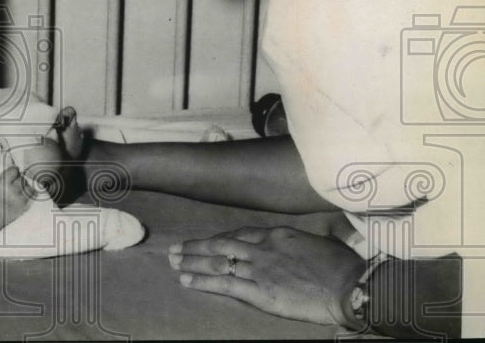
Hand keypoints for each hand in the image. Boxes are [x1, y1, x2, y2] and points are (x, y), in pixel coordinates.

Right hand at [0, 165, 36, 225]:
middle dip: (19, 180)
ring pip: (29, 186)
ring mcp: (19, 199)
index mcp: (3, 182)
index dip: (14, 171)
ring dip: (25, 186)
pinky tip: (24, 194)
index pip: (15, 170)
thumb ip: (5, 174)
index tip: (13, 174)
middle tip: (15, 184)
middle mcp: (12, 190)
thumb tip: (14, 164)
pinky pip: (32, 195)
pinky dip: (29, 193)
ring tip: (20, 190)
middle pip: (22, 178)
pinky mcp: (24, 206)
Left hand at [168, 226, 365, 326]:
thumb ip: (305, 240)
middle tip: (175, 249)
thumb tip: (308, 241)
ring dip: (192, 262)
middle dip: (196, 247)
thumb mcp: (323, 242)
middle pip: (221, 244)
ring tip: (173, 262)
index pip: (240, 234)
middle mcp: (263, 249)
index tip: (206, 242)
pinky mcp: (261, 292)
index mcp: (278, 234)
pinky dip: (202, 281)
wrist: (352, 285)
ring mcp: (260, 269)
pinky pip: (224, 284)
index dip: (219, 238)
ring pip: (217, 262)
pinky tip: (187, 280)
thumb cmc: (344, 266)